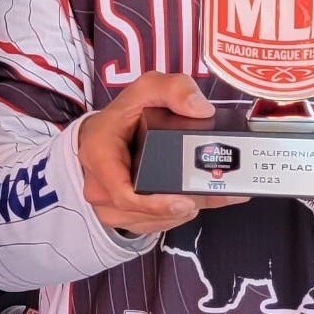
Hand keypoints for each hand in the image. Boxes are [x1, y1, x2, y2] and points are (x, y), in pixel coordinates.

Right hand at [77, 71, 247, 236]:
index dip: (156, 204)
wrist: (100, 135)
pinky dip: (176, 215)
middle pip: (146, 210)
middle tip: (214, 190)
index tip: (186, 201)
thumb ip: (175, 89)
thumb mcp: (147, 89)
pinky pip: (153, 224)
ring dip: (183, 210)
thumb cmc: (123, 115)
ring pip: (154, 220)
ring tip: (210, 193)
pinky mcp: (120, 217)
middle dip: (184, 203)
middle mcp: (98, 187)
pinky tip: (196, 200)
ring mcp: (108, 207)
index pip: (124, 193)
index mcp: (99, 155)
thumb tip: (202, 111)